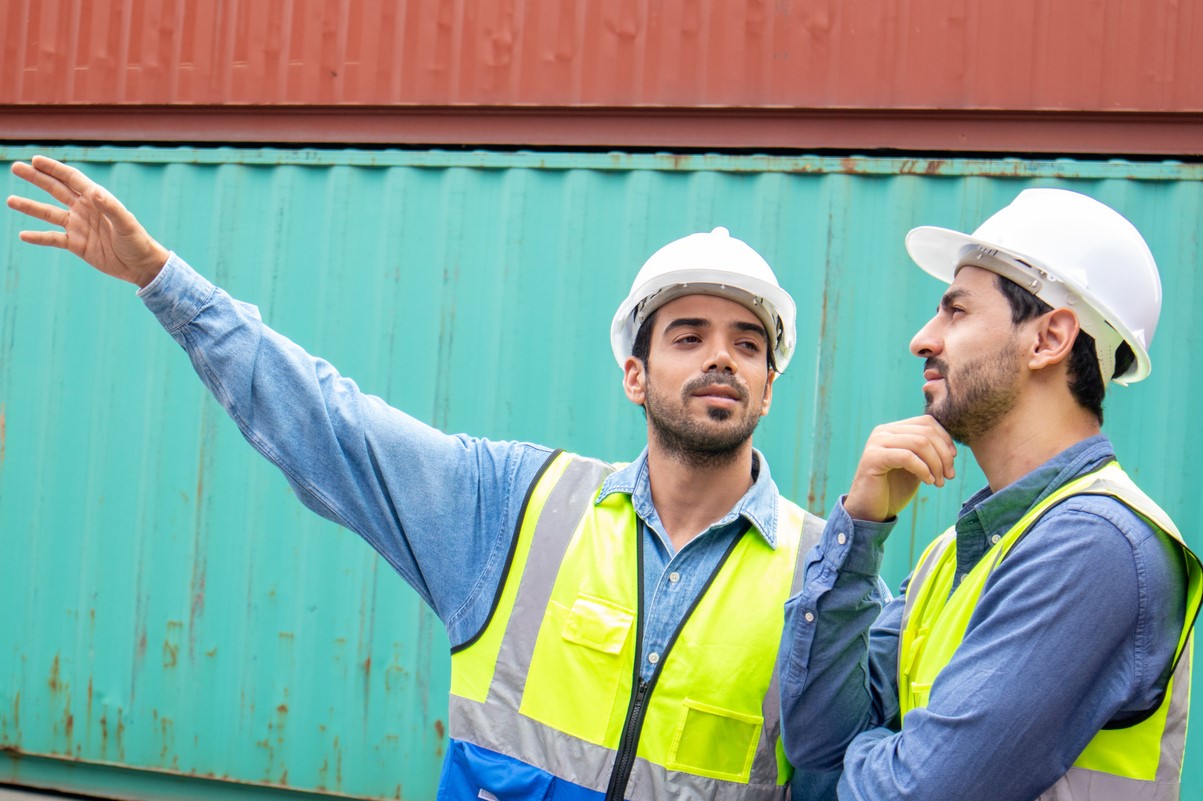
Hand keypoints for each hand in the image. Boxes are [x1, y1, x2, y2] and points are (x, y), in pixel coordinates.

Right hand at [7, 156, 169, 287]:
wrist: (141, 266)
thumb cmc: (138, 242)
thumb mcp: (126, 224)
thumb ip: (110, 207)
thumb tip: (94, 192)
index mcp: (96, 199)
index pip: (71, 179)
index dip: (54, 168)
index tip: (35, 159)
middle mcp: (84, 210)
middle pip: (55, 190)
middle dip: (36, 178)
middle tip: (16, 167)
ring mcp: (79, 227)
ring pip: (49, 213)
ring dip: (30, 207)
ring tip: (10, 200)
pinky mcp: (77, 245)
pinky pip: (53, 239)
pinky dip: (38, 237)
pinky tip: (23, 235)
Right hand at [843, 415, 955, 521]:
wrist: (870, 511)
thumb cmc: (893, 490)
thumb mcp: (915, 467)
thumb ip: (926, 453)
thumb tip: (950, 447)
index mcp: (893, 430)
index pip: (926, 422)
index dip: (945, 439)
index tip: (953, 460)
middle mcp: (883, 431)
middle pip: (925, 432)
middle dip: (944, 455)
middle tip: (949, 476)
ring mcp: (876, 443)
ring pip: (919, 443)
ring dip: (936, 464)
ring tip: (939, 482)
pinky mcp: (873, 457)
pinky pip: (907, 457)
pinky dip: (923, 469)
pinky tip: (928, 482)